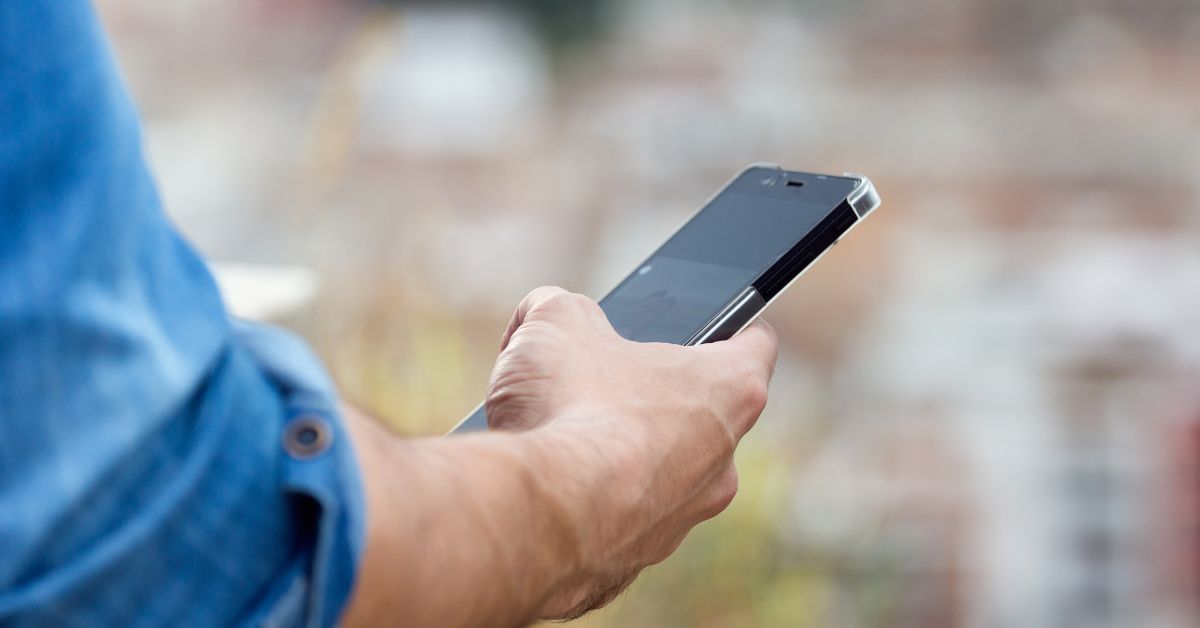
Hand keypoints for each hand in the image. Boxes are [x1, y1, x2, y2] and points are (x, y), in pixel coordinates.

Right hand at [485, 286, 777, 618]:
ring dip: (616, 454)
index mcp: (727, 390)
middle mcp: (722, 463)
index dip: (729, 325)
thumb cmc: (570, 407)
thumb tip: (541, 316)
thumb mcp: (556, 321)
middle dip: (650, 395)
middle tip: (598, 379)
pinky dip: (586, 503)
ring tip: (558, 436)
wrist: (538, 515)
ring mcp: (682, 520)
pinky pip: (614, 521)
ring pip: (657, 474)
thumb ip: (558, 307)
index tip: (710, 321)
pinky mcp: (633, 562)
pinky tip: (547, 487)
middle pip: (698, 415)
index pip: (754, 345)